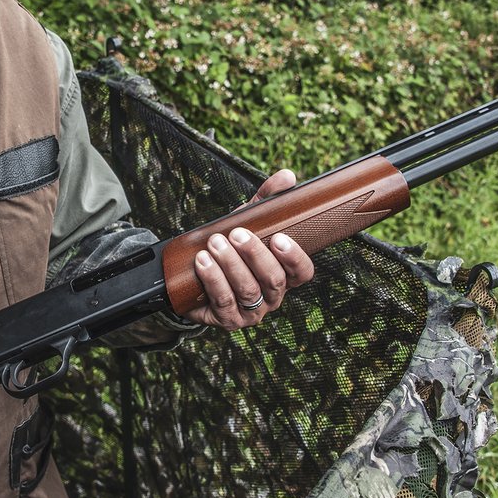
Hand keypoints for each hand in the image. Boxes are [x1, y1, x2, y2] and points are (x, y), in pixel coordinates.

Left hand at [183, 169, 315, 330]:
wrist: (195, 276)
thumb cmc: (231, 247)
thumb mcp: (248, 221)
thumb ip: (267, 199)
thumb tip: (287, 176)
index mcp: (284, 275)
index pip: (303, 272)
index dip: (294, 258)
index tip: (279, 238)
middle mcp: (272, 297)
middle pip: (273, 280)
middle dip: (254, 255)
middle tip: (236, 234)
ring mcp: (251, 312)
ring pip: (248, 291)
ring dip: (231, 265)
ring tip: (215, 243)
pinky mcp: (228, 320)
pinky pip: (223, 302)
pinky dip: (213, 280)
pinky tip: (203, 262)